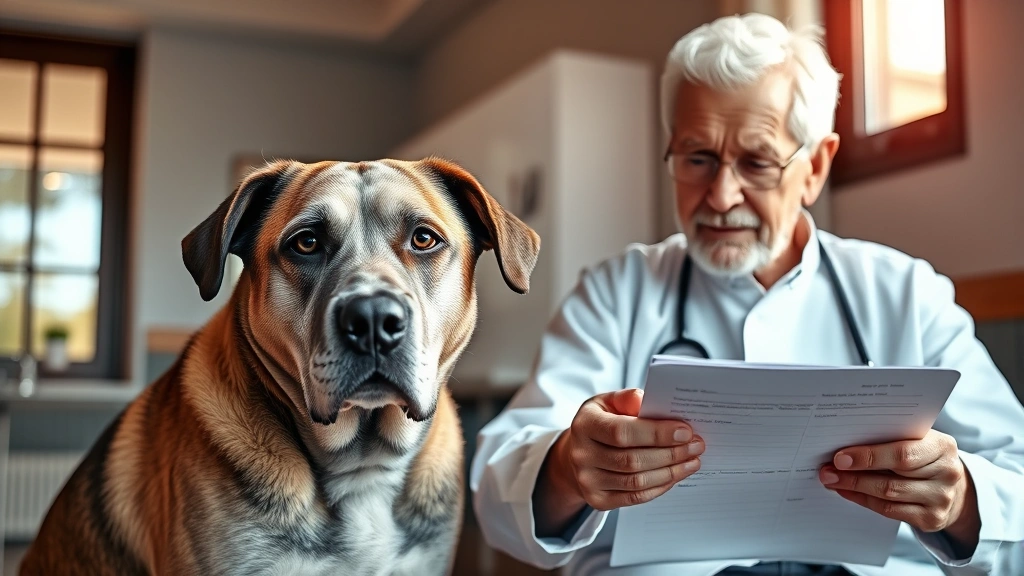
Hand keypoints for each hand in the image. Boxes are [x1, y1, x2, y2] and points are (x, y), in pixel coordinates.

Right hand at [539, 388, 702, 514]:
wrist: (578, 452)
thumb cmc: (601, 422)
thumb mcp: (609, 402)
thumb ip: (628, 398)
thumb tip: (648, 401)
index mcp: (585, 424)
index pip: (622, 432)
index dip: (656, 433)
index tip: (685, 431)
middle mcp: (582, 454)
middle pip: (632, 460)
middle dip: (671, 453)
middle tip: (696, 446)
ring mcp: (588, 480)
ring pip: (637, 482)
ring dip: (670, 472)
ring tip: (692, 461)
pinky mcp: (598, 500)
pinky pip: (635, 498)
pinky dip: (660, 487)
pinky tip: (675, 475)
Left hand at [819, 429, 979, 551]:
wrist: (955, 487)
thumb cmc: (925, 456)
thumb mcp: (917, 440)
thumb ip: (890, 439)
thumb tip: (845, 446)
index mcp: (942, 447)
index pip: (902, 453)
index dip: (868, 456)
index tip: (840, 457)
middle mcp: (947, 474)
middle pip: (893, 477)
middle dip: (854, 473)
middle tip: (827, 470)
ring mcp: (941, 499)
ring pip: (888, 495)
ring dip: (854, 487)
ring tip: (831, 479)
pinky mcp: (932, 519)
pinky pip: (889, 511)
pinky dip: (863, 500)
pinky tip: (847, 491)